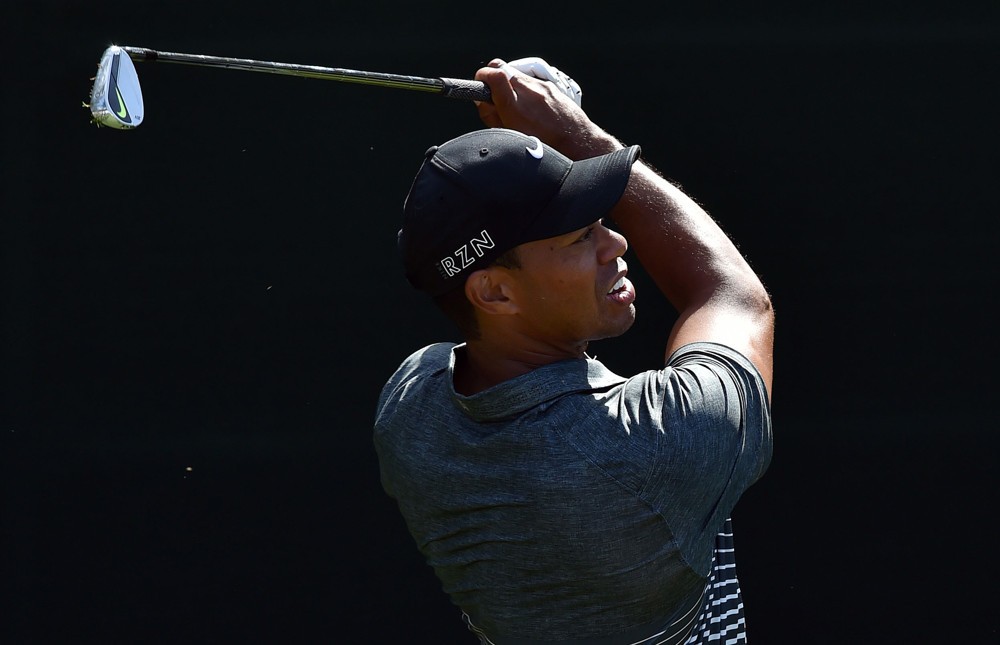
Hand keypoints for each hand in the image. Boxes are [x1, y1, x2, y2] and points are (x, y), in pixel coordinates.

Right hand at [474, 58, 612, 159]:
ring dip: (510, 84)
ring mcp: (541, 86)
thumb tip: (482, 100)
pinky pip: (530, 81)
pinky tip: (531, 106)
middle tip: (494, 95)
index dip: (482, 76)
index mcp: (515, 108)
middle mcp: (529, 92)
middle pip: (502, 68)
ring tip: (515, 104)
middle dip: (493, 79)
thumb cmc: (544, 146)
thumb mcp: (510, 136)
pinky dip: (525, 89)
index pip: (494, 75)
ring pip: (516, 73)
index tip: (480, 82)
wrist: (577, 142)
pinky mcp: (550, 85)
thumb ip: (491, 115)